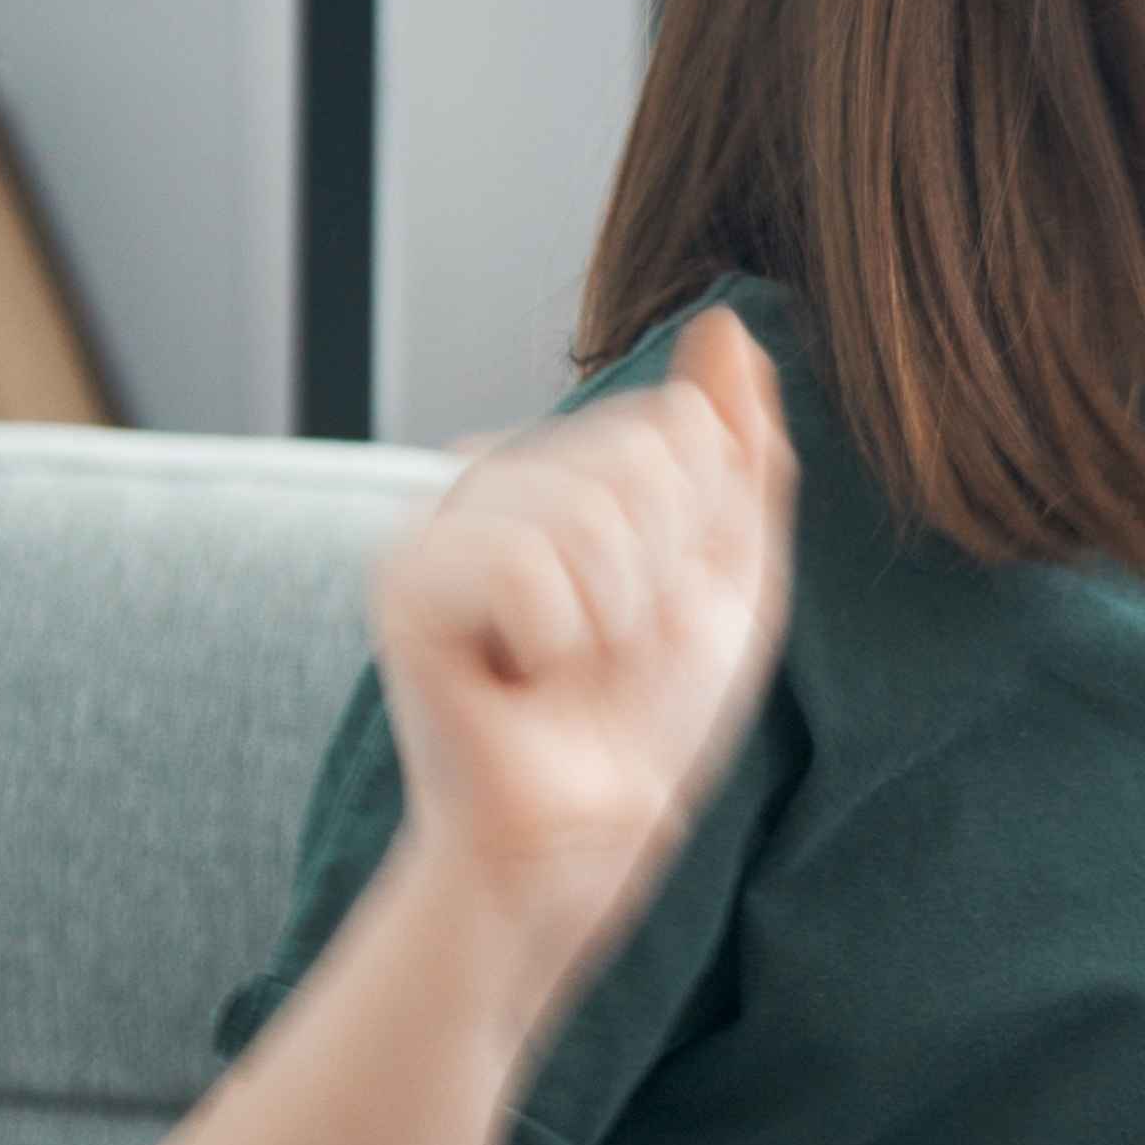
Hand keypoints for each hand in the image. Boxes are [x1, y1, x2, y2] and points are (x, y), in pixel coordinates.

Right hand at [371, 307, 794, 973]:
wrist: (595, 819)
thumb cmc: (657, 703)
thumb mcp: (733, 566)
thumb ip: (740, 448)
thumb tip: (725, 324)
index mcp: (565, 463)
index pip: (682, 426)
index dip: (704, 532)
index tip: (663, 603)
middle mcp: (491, 477)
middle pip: (643, 456)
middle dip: (665, 572)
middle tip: (615, 644)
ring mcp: (440, 525)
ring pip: (591, 510)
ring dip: (617, 613)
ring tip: (571, 663)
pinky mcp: (404, 585)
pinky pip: (523, 565)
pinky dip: (557, 637)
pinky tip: (524, 674)